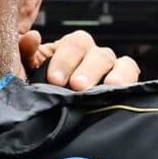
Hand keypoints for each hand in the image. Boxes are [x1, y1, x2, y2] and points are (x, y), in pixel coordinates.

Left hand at [19, 29, 141, 89]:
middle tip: (77, 86)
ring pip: (117, 62)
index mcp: (70, 50)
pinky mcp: (123, 85)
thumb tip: (33, 37)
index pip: (74, 44)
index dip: (65, 59)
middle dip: (87, 70)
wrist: (49, 121)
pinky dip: (128, 79)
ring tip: (108, 87)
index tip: (55, 79)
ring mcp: (109, 70)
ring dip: (113, 74)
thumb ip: (26, 54)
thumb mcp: (27, 74)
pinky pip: (131, 72)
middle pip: (96, 53)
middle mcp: (92, 56)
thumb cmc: (39, 94)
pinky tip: (120, 90)